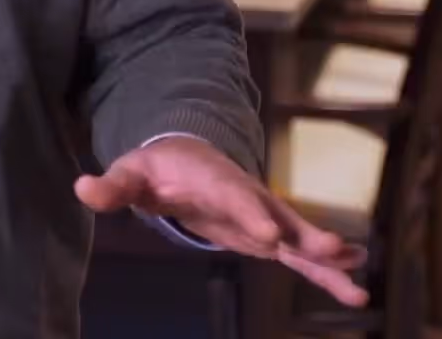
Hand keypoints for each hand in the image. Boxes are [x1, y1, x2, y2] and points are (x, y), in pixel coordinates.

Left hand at [75, 136, 367, 306]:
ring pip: (299, 238)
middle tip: (335, 251)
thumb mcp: (131, 173)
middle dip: (306, 233)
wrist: (187, 157)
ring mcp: (264, 215)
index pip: (235, 198)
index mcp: (216, 182)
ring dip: (327, 258)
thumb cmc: (158, 167)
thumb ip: (112, 185)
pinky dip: (326, 270)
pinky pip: (301, 256)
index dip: (251, 214)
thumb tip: (82, 187)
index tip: (269, 236)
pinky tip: (357, 284)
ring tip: (359, 276)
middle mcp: (248, 197)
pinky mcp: (270, 235)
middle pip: (280, 215)